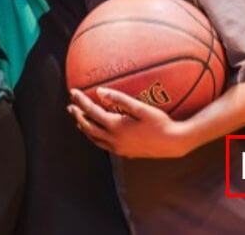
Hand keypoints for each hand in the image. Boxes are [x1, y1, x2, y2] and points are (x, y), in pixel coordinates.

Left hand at [67, 88, 194, 158]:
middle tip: (70, 106)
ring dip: (84, 127)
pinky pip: (103, 145)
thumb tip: (99, 92)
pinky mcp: (125, 153)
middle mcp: (114, 140)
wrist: (174, 143)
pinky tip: (97, 133)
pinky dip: (95, 137)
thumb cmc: (160, 123)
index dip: (80, 101)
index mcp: (116, 127)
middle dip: (77, 115)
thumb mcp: (141, 108)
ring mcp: (119, 148)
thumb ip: (119, 99)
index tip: (72, 92)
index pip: (91, 112)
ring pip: (94, 138)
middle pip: (88, 127)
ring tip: (79, 119)